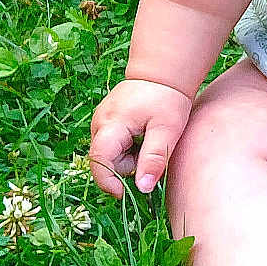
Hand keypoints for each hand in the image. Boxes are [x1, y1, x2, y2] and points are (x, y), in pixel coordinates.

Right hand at [89, 79, 192, 197]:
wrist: (164, 71)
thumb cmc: (167, 98)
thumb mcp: (167, 130)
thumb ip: (154, 158)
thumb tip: (143, 189)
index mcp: (110, 125)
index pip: (99, 162)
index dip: (109, 182)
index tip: (126, 194)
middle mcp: (99, 124)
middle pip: (106, 161)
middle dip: (127, 165)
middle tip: (152, 148)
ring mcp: (101, 122)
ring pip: (110, 155)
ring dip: (129, 156)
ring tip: (150, 137)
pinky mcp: (107, 122)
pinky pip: (114, 145)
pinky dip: (129, 147)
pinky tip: (143, 133)